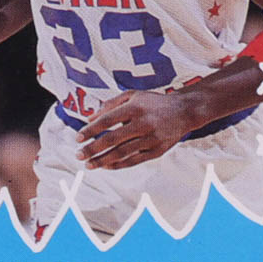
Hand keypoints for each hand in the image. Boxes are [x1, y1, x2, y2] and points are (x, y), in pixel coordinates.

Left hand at [76, 90, 192, 169]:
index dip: (91, 130)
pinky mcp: (157, 151)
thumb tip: (89, 117)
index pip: (108, 120)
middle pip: (113, 139)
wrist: (184, 111)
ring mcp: (151, 139)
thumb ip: (110, 104)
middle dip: (93, 149)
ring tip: (88, 165)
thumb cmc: (153, 102)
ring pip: (122, 153)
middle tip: (78, 155)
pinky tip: (106, 166)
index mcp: (135, 107)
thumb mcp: (133, 95)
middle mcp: (143, 123)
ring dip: (103, 160)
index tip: (77, 138)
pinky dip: (119, 165)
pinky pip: (134, 160)